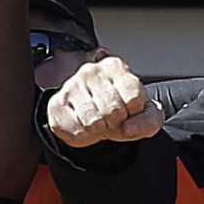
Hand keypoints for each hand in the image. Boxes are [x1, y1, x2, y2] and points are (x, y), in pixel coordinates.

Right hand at [45, 53, 162, 148]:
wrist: (101, 116)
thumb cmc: (125, 111)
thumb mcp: (147, 114)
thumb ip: (147, 121)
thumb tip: (128, 129)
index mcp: (115, 66)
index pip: (133, 98)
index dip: (135, 111)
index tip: (130, 108)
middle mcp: (90, 71)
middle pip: (113, 111)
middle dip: (117, 122)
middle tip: (113, 118)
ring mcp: (70, 86)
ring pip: (94, 123)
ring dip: (101, 130)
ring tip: (100, 122)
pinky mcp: (56, 105)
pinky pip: (76, 133)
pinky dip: (86, 138)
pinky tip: (87, 127)